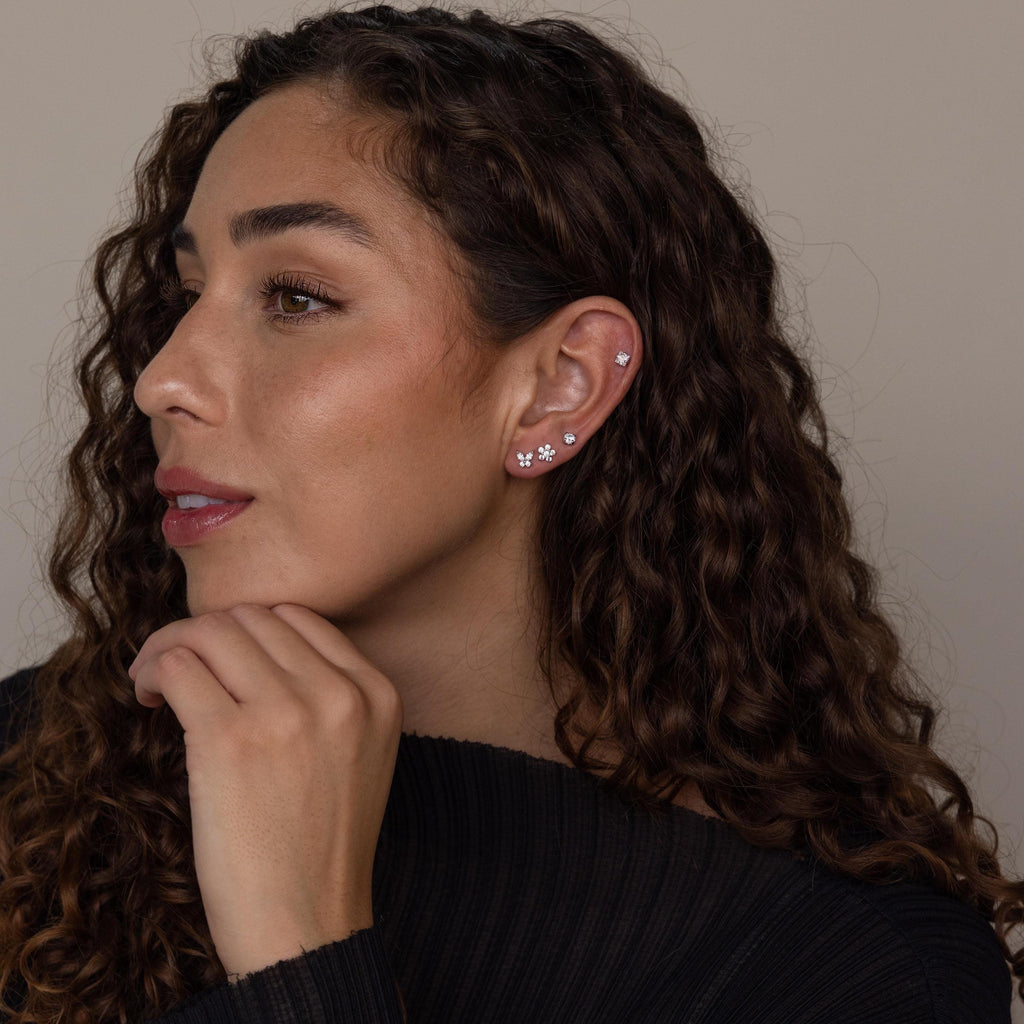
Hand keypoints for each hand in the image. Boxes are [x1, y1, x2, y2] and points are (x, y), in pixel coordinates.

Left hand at [129, 603, 403, 978]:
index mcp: (378, 694)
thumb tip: (248, 649)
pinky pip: (179, 666)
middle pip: (252, 617)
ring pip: (213, 630)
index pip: (299, 619)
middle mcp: (339, 694)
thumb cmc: (321, 847)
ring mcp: (288, 712)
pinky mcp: (231, 739)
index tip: (222, 660)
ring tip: (156, 680)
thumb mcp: (359, 756)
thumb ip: (330, 696)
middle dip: (206, 633)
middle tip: (177, 668)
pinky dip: (154, 670)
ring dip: (172, 645)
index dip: (249, 630)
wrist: (306, 925)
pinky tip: (148, 696)